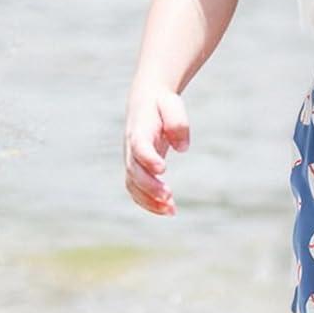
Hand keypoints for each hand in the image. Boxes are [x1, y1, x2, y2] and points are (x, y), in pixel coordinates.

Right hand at [124, 86, 189, 214]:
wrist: (146, 101)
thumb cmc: (162, 104)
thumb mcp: (172, 104)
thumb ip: (178, 123)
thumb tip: (182, 148)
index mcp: (139, 130)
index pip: (139, 147)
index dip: (148, 159)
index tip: (163, 169)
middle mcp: (131, 148)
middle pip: (134, 171)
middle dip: (149, 186)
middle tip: (169, 196)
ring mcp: (131, 160)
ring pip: (133, 185)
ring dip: (149, 201)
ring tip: (171, 210)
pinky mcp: (136, 169)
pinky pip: (137, 190)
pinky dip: (149, 203)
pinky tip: (168, 210)